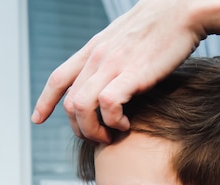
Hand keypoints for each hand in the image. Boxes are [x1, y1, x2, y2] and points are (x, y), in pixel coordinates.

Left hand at [31, 0, 204, 142]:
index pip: (59, 78)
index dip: (45, 101)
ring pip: (81, 107)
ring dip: (92, 130)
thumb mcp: (124, 38)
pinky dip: (113, 122)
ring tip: (110, 136)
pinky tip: (126, 124)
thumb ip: (112, 57)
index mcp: (94, 50)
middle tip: (99, 137)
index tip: (37, 118)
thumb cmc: (161, 26)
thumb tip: (110, 77)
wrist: (183, 9)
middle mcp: (97, 57)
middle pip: (69, 103)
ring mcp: (112, 65)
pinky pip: (108, 105)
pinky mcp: (132, 73)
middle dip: (79, 128)